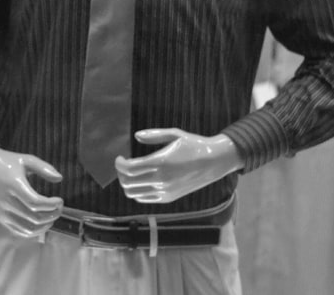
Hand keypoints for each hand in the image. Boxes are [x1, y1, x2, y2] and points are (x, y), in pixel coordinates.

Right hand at [0, 147, 63, 237]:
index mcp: (13, 185)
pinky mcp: (0, 218)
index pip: (35, 203)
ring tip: (52, 215)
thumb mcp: (25, 159)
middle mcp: (6, 201)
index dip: (52, 205)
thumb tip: (60, 179)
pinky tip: (42, 222)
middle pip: (35, 217)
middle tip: (59, 206)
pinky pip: (20, 231)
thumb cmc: (5, 162)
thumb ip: (43, 167)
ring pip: (29, 228)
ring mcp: (2, 212)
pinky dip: (34, 231)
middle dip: (53, 214)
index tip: (59, 199)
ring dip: (45, 225)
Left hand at [115, 129, 243, 203]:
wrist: (214, 162)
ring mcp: (165, 191)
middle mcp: (162, 180)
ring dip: (127, 183)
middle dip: (120, 174)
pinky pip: (145, 199)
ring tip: (131, 173)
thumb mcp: (175, 134)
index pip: (130, 169)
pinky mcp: (169, 198)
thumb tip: (136, 136)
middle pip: (128, 183)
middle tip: (123, 164)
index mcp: (161, 163)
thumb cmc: (194, 145)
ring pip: (134, 193)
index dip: (119, 164)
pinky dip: (137, 191)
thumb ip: (153, 135)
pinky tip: (141, 180)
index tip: (119, 157)